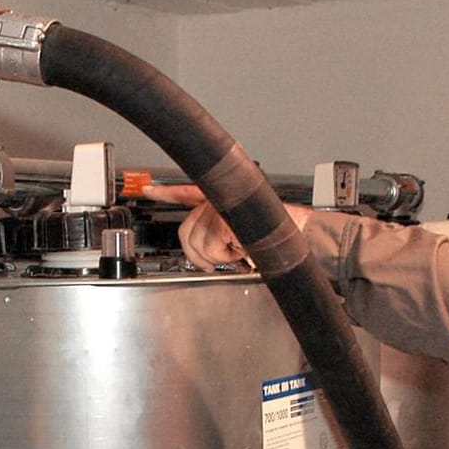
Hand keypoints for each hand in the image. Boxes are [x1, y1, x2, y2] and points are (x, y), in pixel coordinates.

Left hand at [139, 184, 315, 271]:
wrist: (299, 234)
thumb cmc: (276, 235)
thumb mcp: (242, 232)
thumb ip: (219, 233)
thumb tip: (201, 251)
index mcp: (222, 197)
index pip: (185, 192)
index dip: (165, 192)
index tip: (148, 190)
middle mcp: (220, 197)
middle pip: (186, 230)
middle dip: (199, 253)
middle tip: (218, 258)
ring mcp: (222, 206)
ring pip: (199, 243)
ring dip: (217, 257)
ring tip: (237, 252)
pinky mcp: (226, 218)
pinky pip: (212, 248)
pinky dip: (226, 257)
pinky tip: (241, 250)